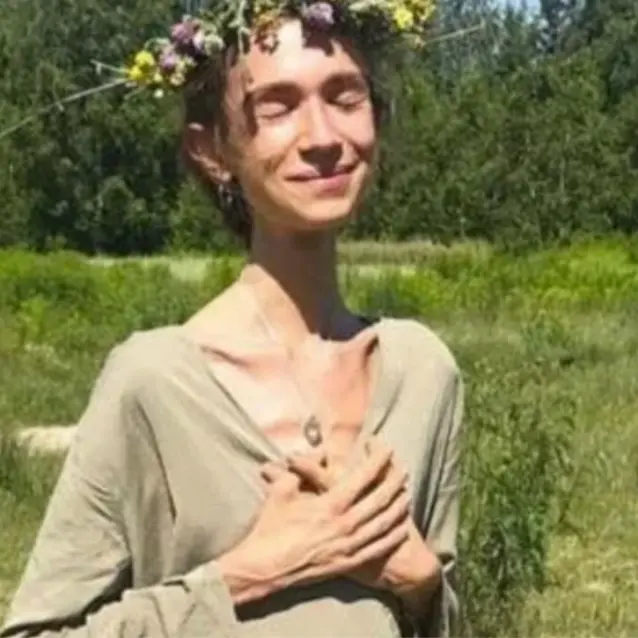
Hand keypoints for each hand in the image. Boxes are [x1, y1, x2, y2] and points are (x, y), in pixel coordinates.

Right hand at [286, 441, 441, 603]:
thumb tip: (318, 456)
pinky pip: (378, 548)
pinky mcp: (348, 563)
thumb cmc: (270, 526)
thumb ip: (303, 471)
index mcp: (330, 504)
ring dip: (399, 506)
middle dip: (394, 481)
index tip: (387, 449)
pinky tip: (402, 527)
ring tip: (407, 493)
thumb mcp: (282, 490)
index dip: (378, 461)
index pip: (363, 477)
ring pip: (384, 523)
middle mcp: (345, 524)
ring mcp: (348, 546)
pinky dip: (393, 535)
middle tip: (404, 469)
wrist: (264, 567)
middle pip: (380, 499)